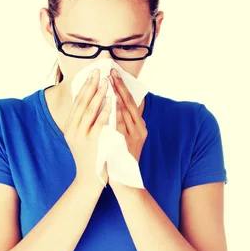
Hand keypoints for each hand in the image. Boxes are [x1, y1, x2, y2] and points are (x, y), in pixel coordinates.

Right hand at [64, 68, 111, 188]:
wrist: (90, 180)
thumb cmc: (89, 157)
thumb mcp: (81, 138)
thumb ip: (83, 123)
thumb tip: (91, 101)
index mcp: (69, 128)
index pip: (77, 102)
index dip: (85, 86)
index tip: (92, 73)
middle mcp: (72, 131)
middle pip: (82, 103)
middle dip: (91, 85)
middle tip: (98, 70)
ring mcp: (81, 137)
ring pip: (89, 110)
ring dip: (98, 94)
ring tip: (106, 81)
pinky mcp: (92, 143)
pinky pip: (99, 122)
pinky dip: (105, 110)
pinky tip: (112, 100)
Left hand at [108, 68, 147, 185]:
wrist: (123, 179)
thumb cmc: (120, 157)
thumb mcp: (124, 138)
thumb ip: (122, 123)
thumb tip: (114, 104)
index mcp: (140, 127)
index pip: (131, 102)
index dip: (123, 87)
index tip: (114, 73)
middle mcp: (140, 130)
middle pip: (129, 104)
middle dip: (120, 86)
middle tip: (111, 71)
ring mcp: (134, 137)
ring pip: (126, 112)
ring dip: (117, 96)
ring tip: (109, 82)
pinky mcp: (127, 144)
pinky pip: (120, 125)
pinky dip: (115, 113)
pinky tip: (109, 103)